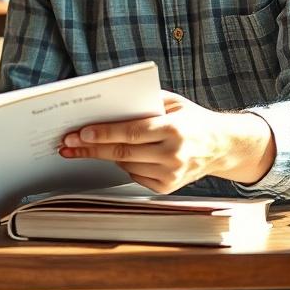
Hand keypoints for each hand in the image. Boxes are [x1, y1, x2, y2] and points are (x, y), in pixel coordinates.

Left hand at [59, 91, 275, 192]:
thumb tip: (109, 102)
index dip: (104, 133)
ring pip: (125, 166)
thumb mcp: (173, 102)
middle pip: (123, 152)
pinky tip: (115, 155)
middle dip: (91, 148)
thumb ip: (145, 101)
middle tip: (68, 143)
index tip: (81, 132)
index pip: (131, 132)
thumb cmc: (192, 119)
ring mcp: (171, 174)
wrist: (221, 146)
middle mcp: (173, 154)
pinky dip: (122, 165)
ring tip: (80, 149)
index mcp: (174, 129)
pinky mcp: (167, 187)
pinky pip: (134, 176)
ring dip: (101, 156)